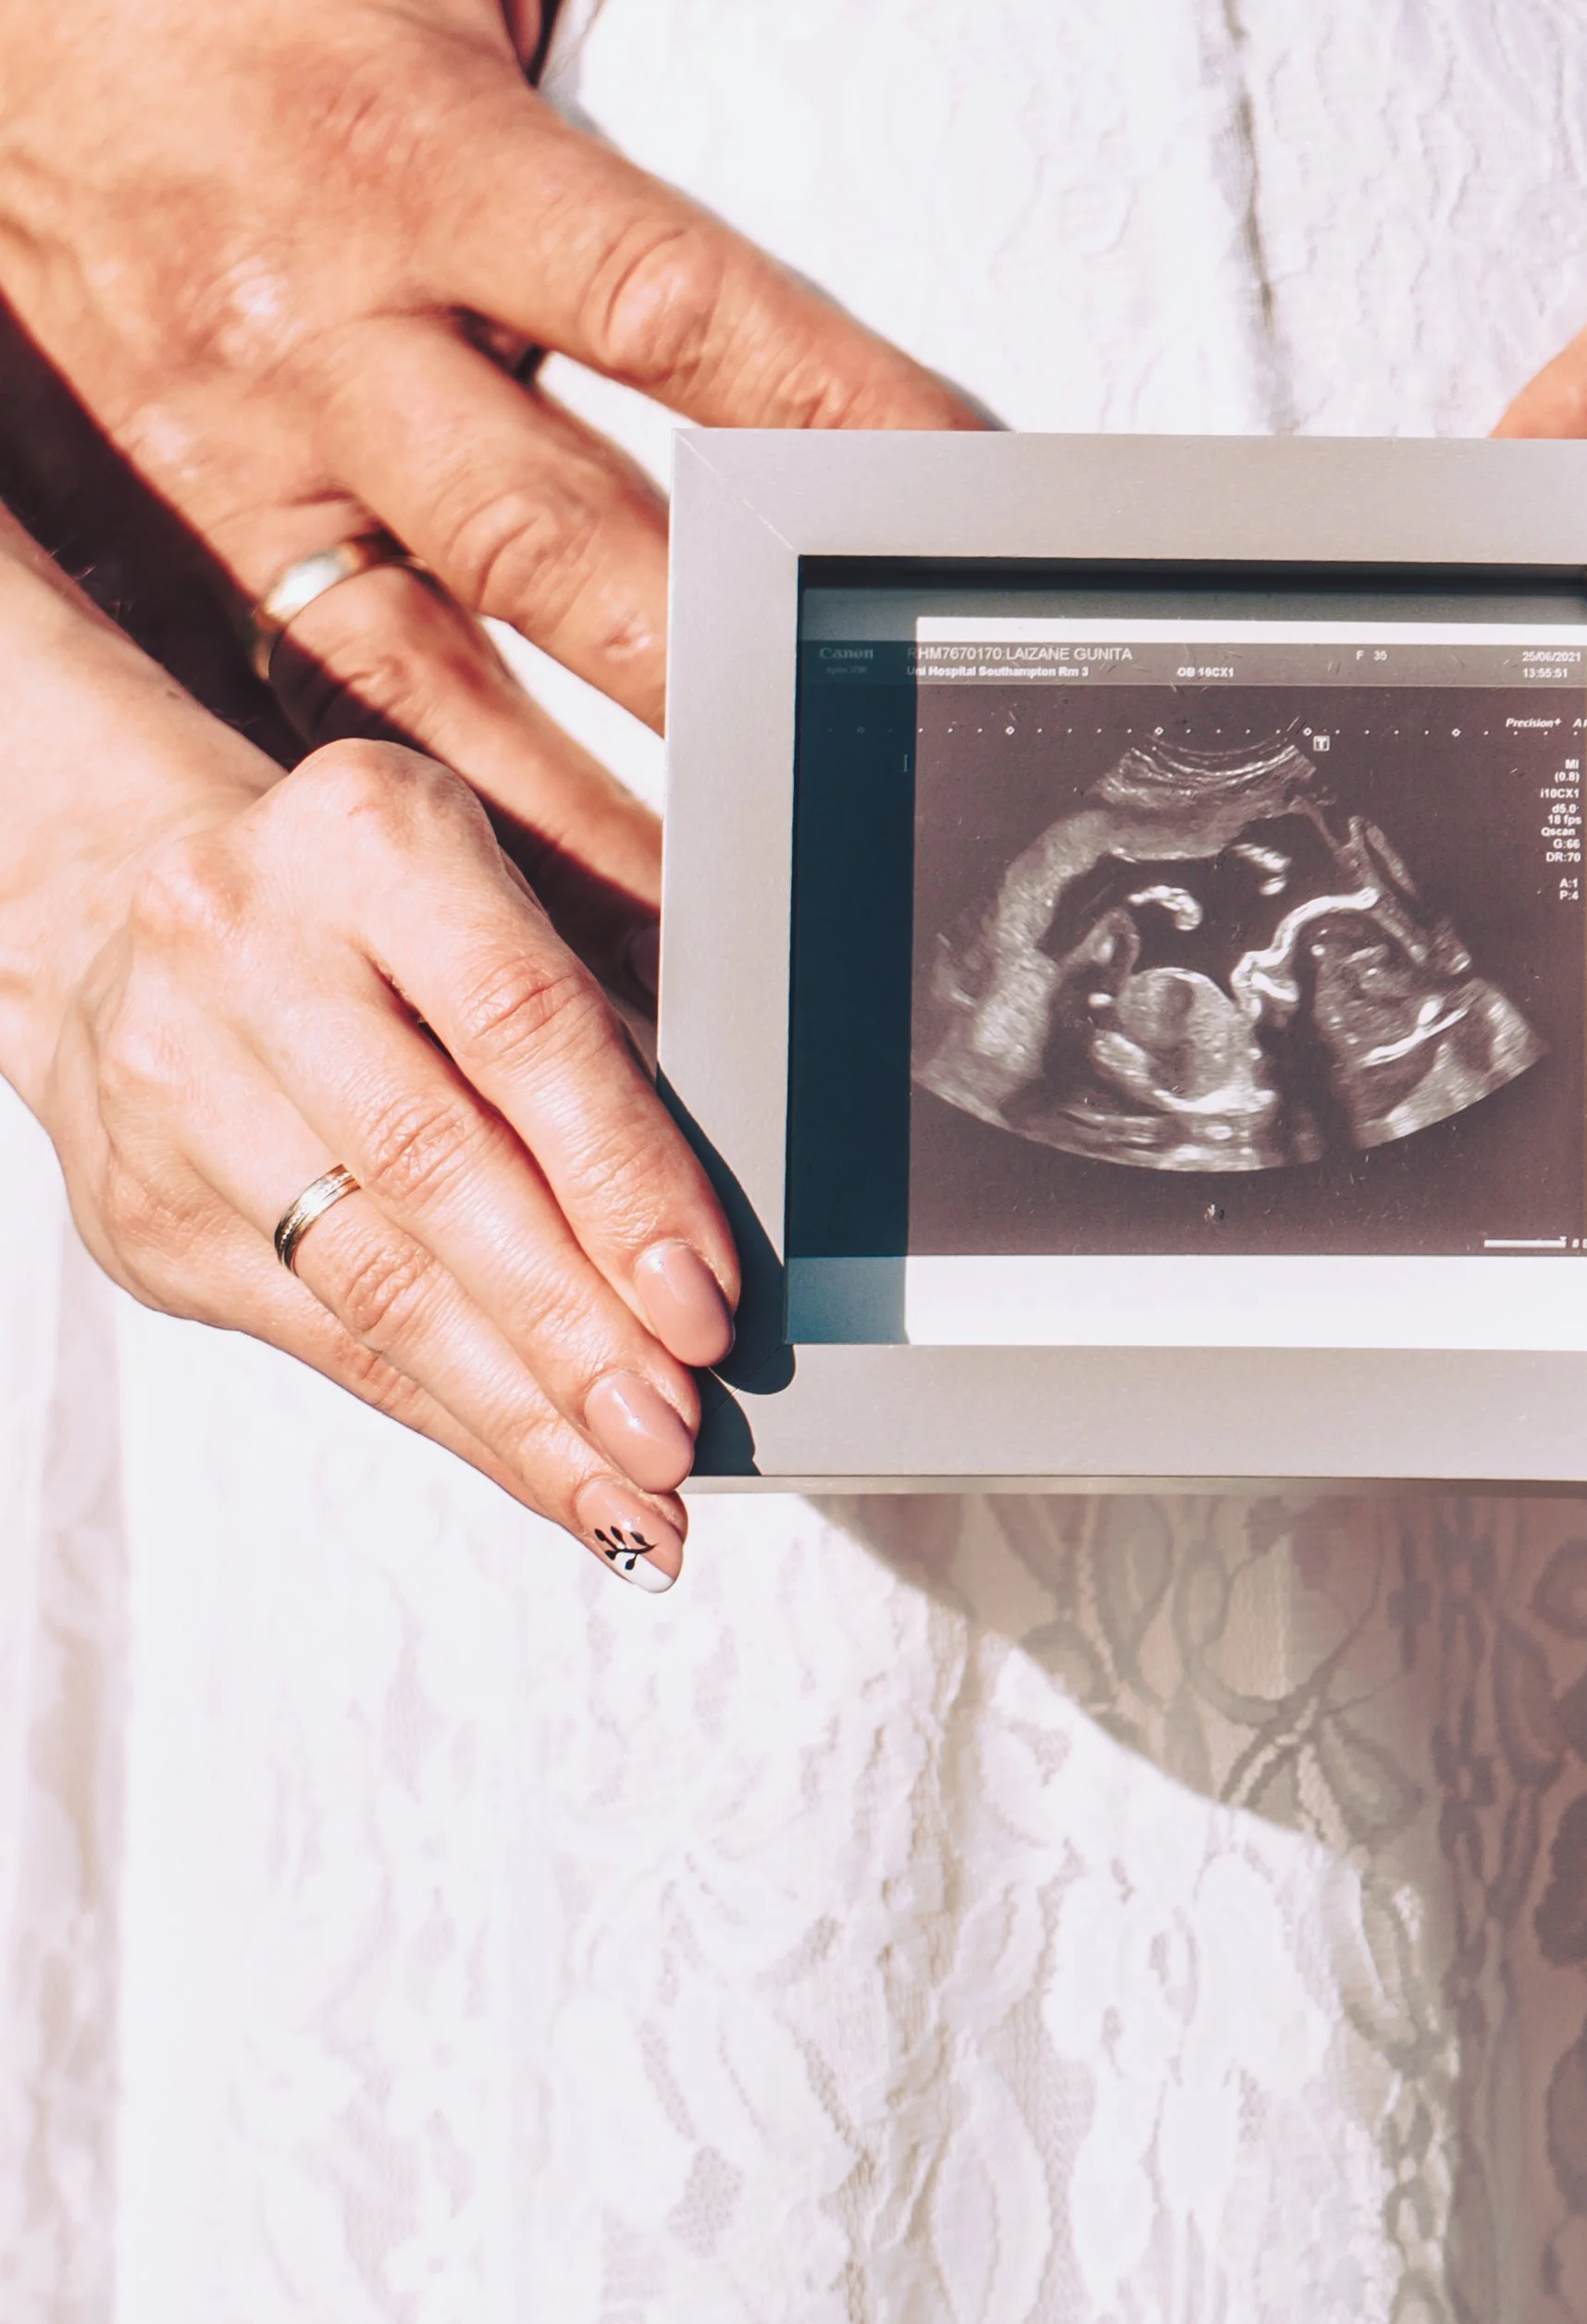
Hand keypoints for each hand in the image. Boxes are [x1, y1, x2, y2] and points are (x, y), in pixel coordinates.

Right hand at [0, 0, 983, 951]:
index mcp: (415, 149)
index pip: (664, 305)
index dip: (831, 406)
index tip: (976, 492)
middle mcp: (325, 326)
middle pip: (559, 530)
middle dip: (731, 646)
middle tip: (884, 741)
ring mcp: (257, 451)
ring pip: (451, 657)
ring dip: (610, 786)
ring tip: (766, 889)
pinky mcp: (213, 524)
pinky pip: (356, 689)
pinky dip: (475, 802)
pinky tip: (596, 889)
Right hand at [28, 729, 741, 1586]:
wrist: (122, 906)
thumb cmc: (363, 898)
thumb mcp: (489, 868)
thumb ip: (604, 995)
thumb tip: (726, 1197)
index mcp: (364, 835)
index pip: (520, 1023)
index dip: (623, 1176)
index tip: (705, 1298)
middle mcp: (245, 949)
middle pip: (437, 1171)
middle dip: (573, 1328)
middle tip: (675, 1430)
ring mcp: (174, 1087)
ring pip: (372, 1285)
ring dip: (517, 1409)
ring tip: (629, 1488)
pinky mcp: (146, 1210)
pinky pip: (322, 1340)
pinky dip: (448, 1415)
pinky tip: (536, 1462)